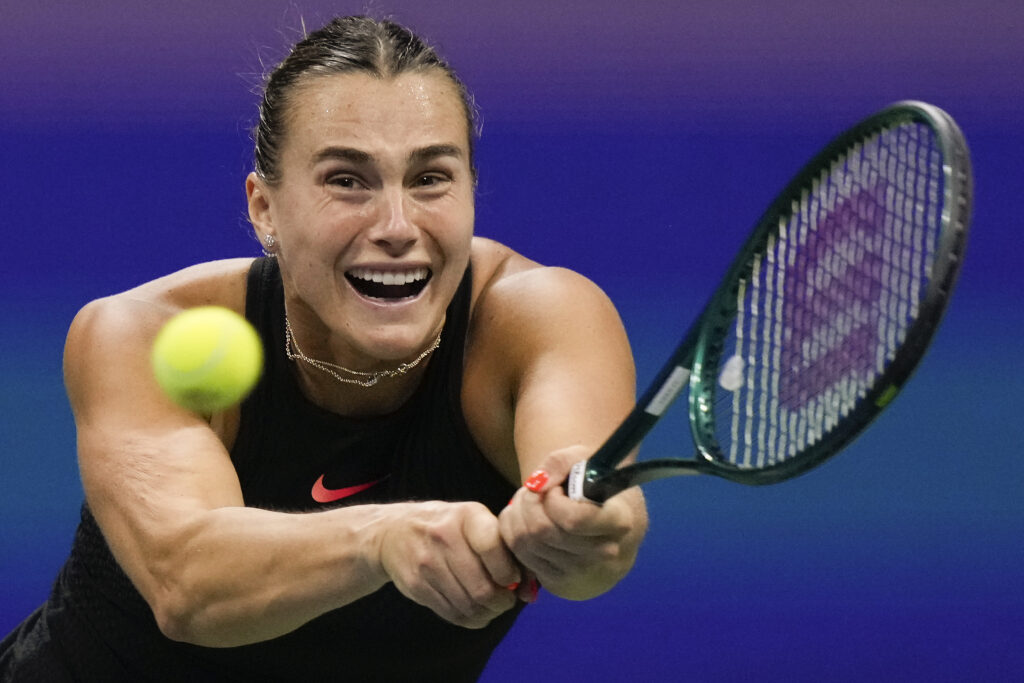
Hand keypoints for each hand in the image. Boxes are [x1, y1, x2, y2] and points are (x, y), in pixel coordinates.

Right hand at [375, 501, 521, 628]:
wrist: (394, 533)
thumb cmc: (448, 527)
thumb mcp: (474, 522)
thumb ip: (504, 549)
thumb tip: (529, 591)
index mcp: (466, 516)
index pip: (493, 548)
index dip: (509, 572)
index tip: (513, 579)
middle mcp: (444, 537)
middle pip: (482, 588)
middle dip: (502, 601)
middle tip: (506, 600)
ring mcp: (427, 563)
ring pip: (469, 606)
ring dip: (487, 613)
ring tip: (491, 605)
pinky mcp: (416, 586)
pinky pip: (452, 614)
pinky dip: (470, 619)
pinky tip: (474, 610)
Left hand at [499, 447, 645, 599]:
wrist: (604, 529)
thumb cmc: (593, 489)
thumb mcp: (584, 460)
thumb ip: (560, 462)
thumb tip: (536, 484)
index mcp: (617, 522)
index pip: (574, 519)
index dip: (553, 500)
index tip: (556, 489)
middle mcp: (602, 553)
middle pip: (542, 531)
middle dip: (528, 502)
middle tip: (535, 490)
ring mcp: (579, 572)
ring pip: (526, 542)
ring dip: (517, 513)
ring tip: (530, 500)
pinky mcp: (558, 582)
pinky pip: (519, 554)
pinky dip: (512, 530)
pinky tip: (525, 518)